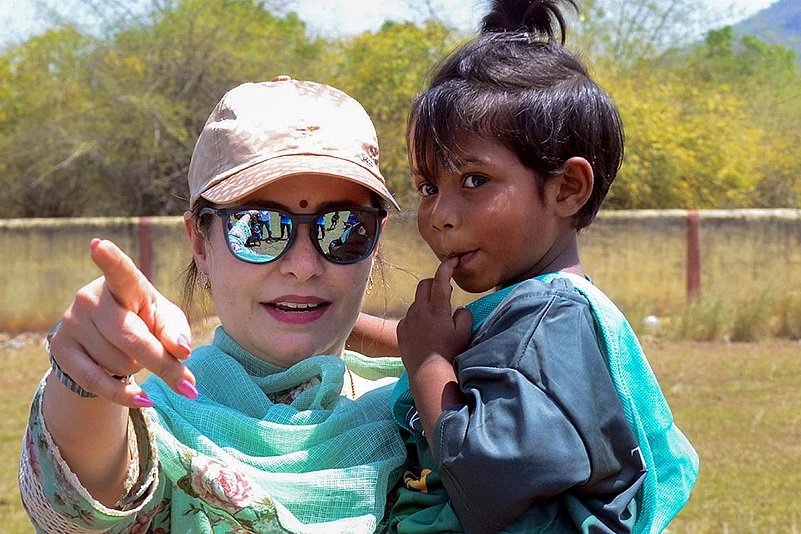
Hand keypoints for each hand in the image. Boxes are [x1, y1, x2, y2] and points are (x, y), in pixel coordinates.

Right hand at [49, 238, 195, 406]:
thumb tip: (182, 350)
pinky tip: (143, 398)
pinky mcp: (61, 350)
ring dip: (139, 369)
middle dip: (162, 363)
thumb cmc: (146, 320)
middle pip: (131, 337)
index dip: (110, 259)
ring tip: (136, 356)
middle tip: (189, 385)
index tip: (98, 245)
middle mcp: (92, 298)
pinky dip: (124, 394)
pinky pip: (96, 382)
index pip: (119, 272)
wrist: (108, 339)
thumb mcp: (167, 321)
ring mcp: (72, 323)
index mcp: (125, 284)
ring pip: (118, 361)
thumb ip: (176, 332)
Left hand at [397, 257, 472, 373]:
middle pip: (425, 284)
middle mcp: (420, 310)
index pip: (441, 279)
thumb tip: (457, 308)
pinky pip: (410, 316)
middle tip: (446, 293)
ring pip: (417, 301)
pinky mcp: (401, 329)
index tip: (453, 260)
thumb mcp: (465, 332)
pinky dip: (418, 317)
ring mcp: (408, 319)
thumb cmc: (450, 352)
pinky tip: (425, 331)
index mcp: (437, 308)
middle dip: (436, 283)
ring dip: (427, 302)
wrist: (428, 372)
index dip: (447, 266)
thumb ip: (464, 314)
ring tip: (437, 320)